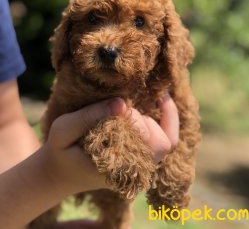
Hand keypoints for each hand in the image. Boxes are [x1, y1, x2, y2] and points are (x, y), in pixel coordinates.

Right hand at [41, 93, 178, 195]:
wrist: (60, 172)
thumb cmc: (61, 150)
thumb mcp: (62, 131)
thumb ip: (87, 118)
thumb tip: (122, 103)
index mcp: (116, 168)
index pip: (142, 142)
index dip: (134, 119)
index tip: (118, 102)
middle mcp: (133, 170)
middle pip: (162, 144)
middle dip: (145, 119)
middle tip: (125, 104)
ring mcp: (140, 164)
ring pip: (168, 141)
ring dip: (162, 117)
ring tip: (151, 96)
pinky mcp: (141, 156)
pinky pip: (165, 140)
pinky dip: (167, 119)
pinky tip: (160, 99)